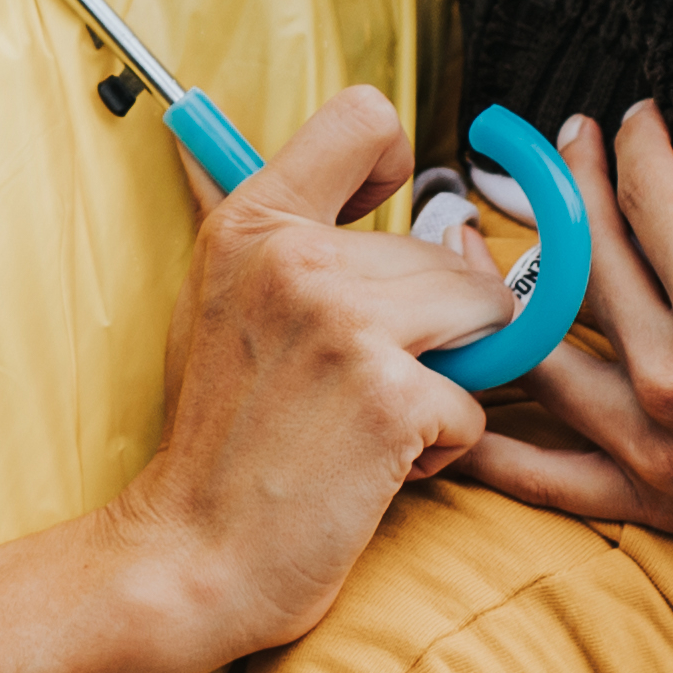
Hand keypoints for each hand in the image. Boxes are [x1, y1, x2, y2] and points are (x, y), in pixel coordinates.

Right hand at [0, 87, 508, 672]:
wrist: (190, 554)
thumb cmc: (220, 441)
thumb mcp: (224, 303)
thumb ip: (297, 239)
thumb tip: (405, 194)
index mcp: (252, 221)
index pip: (363, 118)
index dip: (399, 168)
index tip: (391, 219)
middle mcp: (296, 257)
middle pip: (448, 251)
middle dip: (437, 323)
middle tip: (360, 382)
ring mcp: (345, 322)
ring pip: (481, 315)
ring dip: (449, 379)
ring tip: (371, 418)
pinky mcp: (390, 395)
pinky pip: (476, 402)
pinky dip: (443, 445)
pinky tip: (377, 463)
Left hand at [460, 54, 672, 558]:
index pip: (642, 196)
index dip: (633, 143)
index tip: (636, 120)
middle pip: (579, 262)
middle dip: (566, 188)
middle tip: (566, 148)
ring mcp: (660, 447)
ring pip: (541, 355)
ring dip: (503, 291)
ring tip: (483, 241)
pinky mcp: (660, 501)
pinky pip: (543, 477)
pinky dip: (489, 437)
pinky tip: (452, 386)